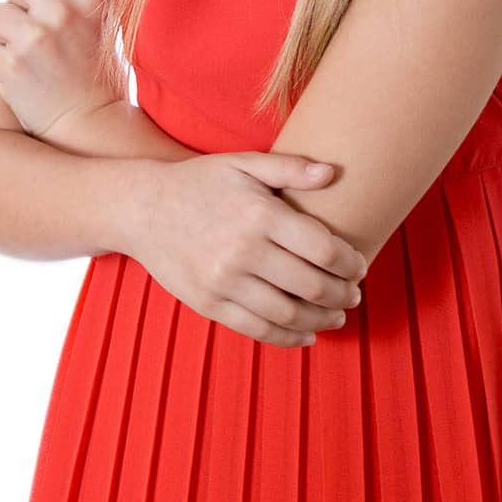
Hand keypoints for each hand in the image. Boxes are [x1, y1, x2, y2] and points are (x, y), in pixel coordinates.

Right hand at [117, 151, 367, 348]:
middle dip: (343, 295)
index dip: (351, 263)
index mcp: (260, 214)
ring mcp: (224, 282)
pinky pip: (257, 329)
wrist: (142, 208)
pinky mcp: (209, 303)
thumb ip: (289, 168)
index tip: (360, 267)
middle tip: (355, 295)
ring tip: (337, 316)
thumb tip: (332, 173)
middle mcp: (244, 251)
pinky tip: (306, 335)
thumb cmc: (199, 182)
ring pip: (289, 314)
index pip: (324, 249)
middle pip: (312, 286)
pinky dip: (288, 338)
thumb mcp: (243, 164)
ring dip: (322, 320)